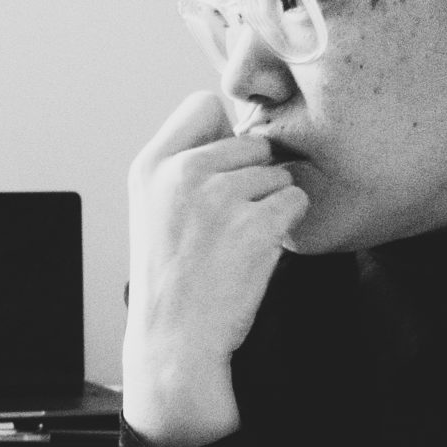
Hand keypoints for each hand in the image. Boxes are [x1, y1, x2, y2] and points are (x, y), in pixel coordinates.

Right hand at [121, 90, 307, 446]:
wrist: (174, 342)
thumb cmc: (169, 282)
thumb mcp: (152, 212)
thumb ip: (183, 167)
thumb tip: (237, 131)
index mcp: (150, 166)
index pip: (203, 104)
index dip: (222, 133)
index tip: (220, 168)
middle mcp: (182, 172)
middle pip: (250, 141)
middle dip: (251, 177)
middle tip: (228, 223)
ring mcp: (220, 197)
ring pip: (276, 173)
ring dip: (269, 205)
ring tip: (237, 243)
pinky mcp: (256, 225)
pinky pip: (295, 201)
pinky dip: (286, 226)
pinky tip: (256, 253)